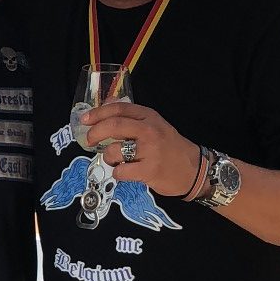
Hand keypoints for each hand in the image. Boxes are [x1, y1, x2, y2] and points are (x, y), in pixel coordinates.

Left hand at [80, 101, 199, 196]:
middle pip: (113, 126)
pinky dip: (118, 173)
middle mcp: (149, 131)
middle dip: (95, 133)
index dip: (98, 113)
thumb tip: (105, 107)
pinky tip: (126, 172)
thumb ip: (132, 117)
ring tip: (116, 161)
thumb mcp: (154, 125)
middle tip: (90, 141)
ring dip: (109, 158)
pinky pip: (121, 172)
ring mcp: (150, 151)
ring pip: (114, 151)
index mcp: (149, 117)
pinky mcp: (149, 170)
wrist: (194, 168)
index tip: (85, 120)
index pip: (119, 108)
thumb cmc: (169, 147)